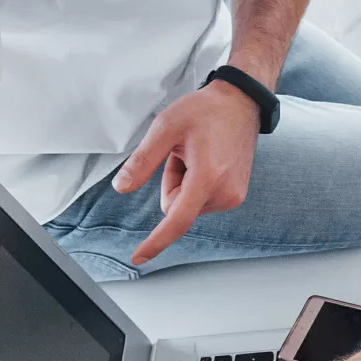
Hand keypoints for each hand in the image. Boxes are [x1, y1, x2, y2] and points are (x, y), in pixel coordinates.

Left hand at [114, 80, 261, 266]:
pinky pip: (201, 200)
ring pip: (187, 204)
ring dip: (184, 182)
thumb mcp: (165, 128)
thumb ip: (142, 161)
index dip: (156, 240)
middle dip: (172, 183)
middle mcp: (225, 193)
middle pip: (175, 207)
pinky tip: (207, 160)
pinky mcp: (236, 195)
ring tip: (198, 154)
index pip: (176, 219)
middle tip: (183, 153)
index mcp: (207, 178)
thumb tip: (121, 187)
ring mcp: (233, 196)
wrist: (239, 104)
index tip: (139, 257)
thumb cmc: (205, 112)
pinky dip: (197, 183)